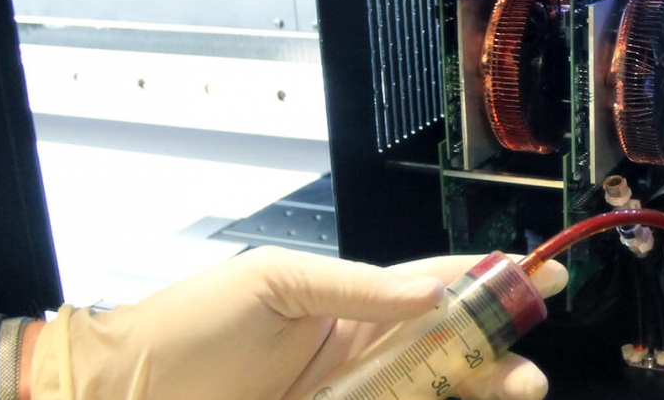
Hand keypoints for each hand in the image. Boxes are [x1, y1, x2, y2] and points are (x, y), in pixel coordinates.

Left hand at [26, 247, 567, 399]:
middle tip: (527, 373)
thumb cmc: (186, 329)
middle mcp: (356, 356)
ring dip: (477, 393)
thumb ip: (356, 287)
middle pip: (446, 354)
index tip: (544, 276)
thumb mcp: (273, 284)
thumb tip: (431, 291)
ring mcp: (348, 399)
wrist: (119, 392)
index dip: (488, 281)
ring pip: (430, 397)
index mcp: (346, 305)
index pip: (432, 288)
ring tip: (514, 390)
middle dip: (496, 357)